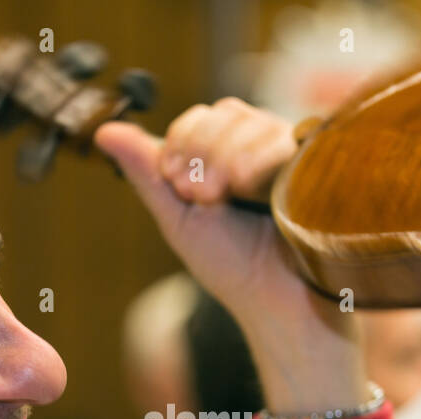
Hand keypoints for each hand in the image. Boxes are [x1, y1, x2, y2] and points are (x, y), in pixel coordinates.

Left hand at [95, 99, 367, 416]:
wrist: (282, 305)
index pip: (198, 118)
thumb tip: (103, 130)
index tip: (178, 186)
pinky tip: (247, 186)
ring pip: (249, 119)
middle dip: (200, 150)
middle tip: (201, 196)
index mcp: (228, 161)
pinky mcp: (316, 164)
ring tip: (225, 198)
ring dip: (224, 156)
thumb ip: (147, 173)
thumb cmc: (234, 270)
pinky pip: (280, 135)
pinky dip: (254, 157)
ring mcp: (292, 155)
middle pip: (223, 112)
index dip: (181, 142)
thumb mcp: (179, 219)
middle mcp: (263, 151)